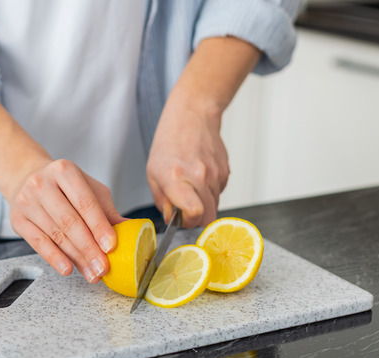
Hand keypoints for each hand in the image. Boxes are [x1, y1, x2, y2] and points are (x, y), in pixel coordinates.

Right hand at [8, 159, 124, 282]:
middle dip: (89, 248)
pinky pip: (38, 243)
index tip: (111, 246)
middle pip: (70, 222)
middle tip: (103, 267)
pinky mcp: (18, 219)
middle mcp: (43, 184)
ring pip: (56, 235)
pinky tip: (68, 268)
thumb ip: (106, 210)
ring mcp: (27, 201)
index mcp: (65, 171)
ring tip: (92, 273)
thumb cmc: (63, 185)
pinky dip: (54, 258)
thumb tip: (132, 230)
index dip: (99, 227)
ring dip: (76, 258)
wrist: (27, 177)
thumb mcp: (87, 188)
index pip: (85, 203)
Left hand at [146, 36, 258, 227]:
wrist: (193, 115)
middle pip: (207, 217)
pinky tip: (199, 178)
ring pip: (214, 207)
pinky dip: (209, 193)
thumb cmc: (169, 142)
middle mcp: (199, 176)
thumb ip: (162, 200)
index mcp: (177, 177)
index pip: (195, 212)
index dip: (188, 222)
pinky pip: (219, 194)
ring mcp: (215, 174)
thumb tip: (172, 219)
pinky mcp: (226, 172)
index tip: (180, 218)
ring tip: (189, 187)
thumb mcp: (153, 172)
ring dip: (202, 205)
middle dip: (195, 219)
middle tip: (184, 209)